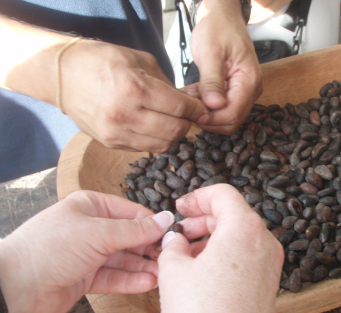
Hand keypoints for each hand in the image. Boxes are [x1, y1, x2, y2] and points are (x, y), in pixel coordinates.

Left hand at [0, 191, 174, 312]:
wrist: (17, 284)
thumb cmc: (52, 246)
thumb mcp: (99, 232)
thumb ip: (136, 229)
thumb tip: (166, 219)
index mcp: (91, 206)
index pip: (131, 212)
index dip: (152, 224)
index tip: (172, 234)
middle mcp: (91, 228)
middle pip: (129, 237)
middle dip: (148, 248)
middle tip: (169, 258)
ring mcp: (88, 253)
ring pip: (123, 259)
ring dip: (142, 267)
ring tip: (162, 274)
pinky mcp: (86, 276)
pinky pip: (113, 277)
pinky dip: (129, 280)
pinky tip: (146, 283)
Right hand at [60, 39, 209, 151]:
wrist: (61, 75)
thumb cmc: (101, 61)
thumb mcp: (139, 61)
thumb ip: (167, 83)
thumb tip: (192, 99)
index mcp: (134, 89)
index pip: (179, 108)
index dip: (197, 110)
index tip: (203, 109)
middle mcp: (125, 115)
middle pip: (174, 130)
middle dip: (188, 124)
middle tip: (190, 116)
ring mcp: (116, 133)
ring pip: (162, 145)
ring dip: (173, 135)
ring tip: (172, 122)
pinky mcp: (110, 143)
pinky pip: (144, 148)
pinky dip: (156, 140)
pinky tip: (154, 127)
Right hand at [157, 184, 283, 312]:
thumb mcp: (173, 271)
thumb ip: (173, 244)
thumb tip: (176, 239)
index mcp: (244, 228)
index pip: (223, 194)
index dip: (197, 197)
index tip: (181, 207)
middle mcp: (265, 241)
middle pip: (233, 214)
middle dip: (202, 220)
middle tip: (180, 232)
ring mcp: (271, 264)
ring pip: (240, 236)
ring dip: (213, 238)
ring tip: (186, 254)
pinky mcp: (269, 283)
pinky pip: (247, 256)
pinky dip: (226, 254)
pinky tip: (203, 270)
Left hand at [189, 0, 263, 134]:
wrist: (223, 17)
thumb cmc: (216, 29)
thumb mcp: (210, 52)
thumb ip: (212, 81)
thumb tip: (214, 106)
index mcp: (249, 81)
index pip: (232, 114)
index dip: (211, 119)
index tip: (191, 113)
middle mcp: (253, 90)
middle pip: (232, 121)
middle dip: (209, 119)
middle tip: (189, 104)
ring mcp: (247, 92)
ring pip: (229, 118)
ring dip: (209, 114)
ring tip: (193, 96)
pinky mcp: (239, 91)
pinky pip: (226, 109)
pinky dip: (211, 108)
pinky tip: (199, 94)